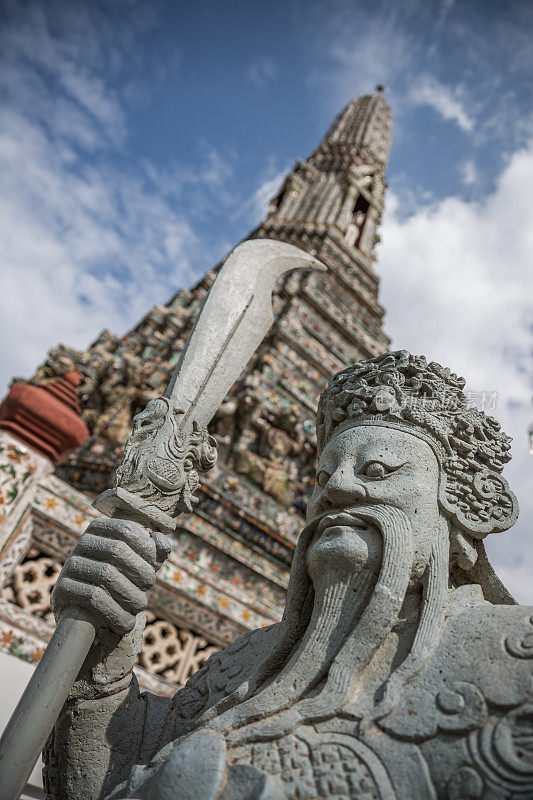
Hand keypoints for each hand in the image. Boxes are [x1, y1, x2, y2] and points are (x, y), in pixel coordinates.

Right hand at [51, 517, 170, 636]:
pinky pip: (92, 597)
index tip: (153, 566)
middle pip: (117, 550)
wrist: (90, 616)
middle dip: (140, 570)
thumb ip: (154, 552)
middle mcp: (83, 542)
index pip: (126, 529)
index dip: (145, 547)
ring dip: (130, 593)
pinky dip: (115, 612)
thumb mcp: (139, 565)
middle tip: (149, 586)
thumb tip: (160, 539)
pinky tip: (126, 622)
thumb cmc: (121, 583)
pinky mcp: (61, 589)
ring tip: (140, 605)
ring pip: (105, 574)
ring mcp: (69, 565)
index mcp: (101, 529)